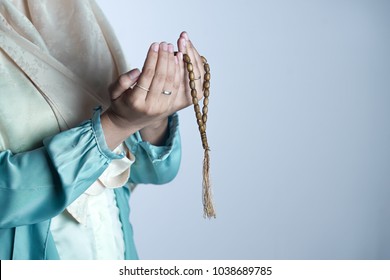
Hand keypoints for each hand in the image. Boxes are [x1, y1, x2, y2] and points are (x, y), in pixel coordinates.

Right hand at [101, 32, 204, 148]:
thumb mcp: (113, 92)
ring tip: (171, 48)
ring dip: (173, 63)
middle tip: (165, 44)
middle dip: (164, 58)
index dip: (152, 58)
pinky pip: (177, 87)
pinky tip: (177, 60)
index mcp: (136, 101)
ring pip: (172, 82)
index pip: (147, 75)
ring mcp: (163, 107)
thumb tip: (137, 71)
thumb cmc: (121, 103)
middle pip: (162, 77)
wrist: (129, 122)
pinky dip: (179, 72)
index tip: (154, 45)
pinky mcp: (170, 107)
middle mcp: (151, 106)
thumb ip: (122, 81)